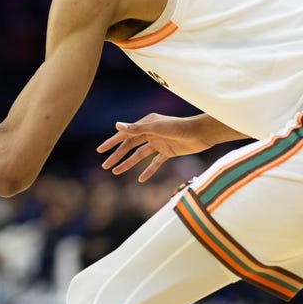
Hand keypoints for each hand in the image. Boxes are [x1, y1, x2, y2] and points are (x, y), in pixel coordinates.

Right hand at [95, 113, 216, 181]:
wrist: (202, 133)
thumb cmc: (179, 127)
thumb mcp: (156, 128)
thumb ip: (136, 128)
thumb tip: (117, 125)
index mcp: (146, 124)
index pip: (125, 134)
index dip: (112, 142)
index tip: (100, 150)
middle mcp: (150, 132)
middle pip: (130, 146)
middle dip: (117, 156)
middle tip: (105, 166)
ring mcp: (159, 143)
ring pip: (139, 155)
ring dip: (128, 164)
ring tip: (116, 172)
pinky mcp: (168, 152)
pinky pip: (155, 163)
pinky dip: (148, 171)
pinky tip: (140, 180)